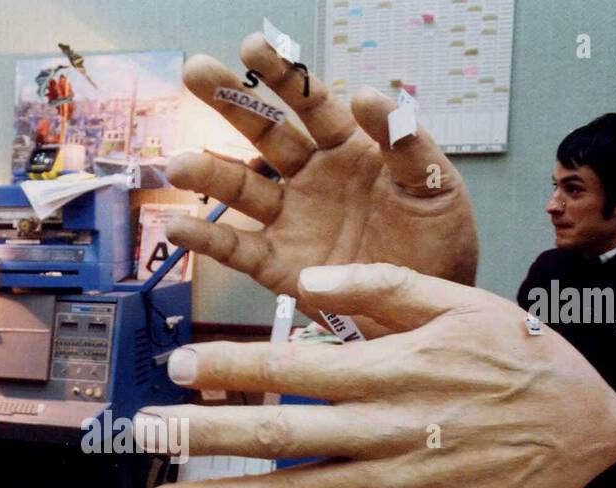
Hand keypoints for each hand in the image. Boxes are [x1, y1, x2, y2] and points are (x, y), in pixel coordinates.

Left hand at [138, 264, 615, 487]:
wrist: (591, 430)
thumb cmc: (520, 358)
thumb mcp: (460, 300)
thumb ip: (380, 285)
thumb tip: (312, 274)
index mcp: (392, 367)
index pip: (292, 366)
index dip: (229, 368)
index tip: (175, 368)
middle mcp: (388, 429)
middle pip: (279, 436)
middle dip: (202, 437)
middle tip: (143, 439)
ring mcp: (401, 487)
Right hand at [169, 34, 477, 334]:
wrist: (429, 313)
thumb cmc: (437, 245)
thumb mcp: (435, 187)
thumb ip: (406, 143)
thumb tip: (368, 94)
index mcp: (349, 150)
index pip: (310, 104)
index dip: (281, 76)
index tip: (252, 47)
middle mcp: (311, 179)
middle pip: (264, 135)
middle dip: (229, 103)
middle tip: (197, 73)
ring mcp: (291, 221)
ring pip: (240, 188)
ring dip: (208, 173)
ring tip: (178, 164)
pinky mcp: (278, 266)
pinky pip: (236, 249)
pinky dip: (206, 240)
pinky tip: (179, 226)